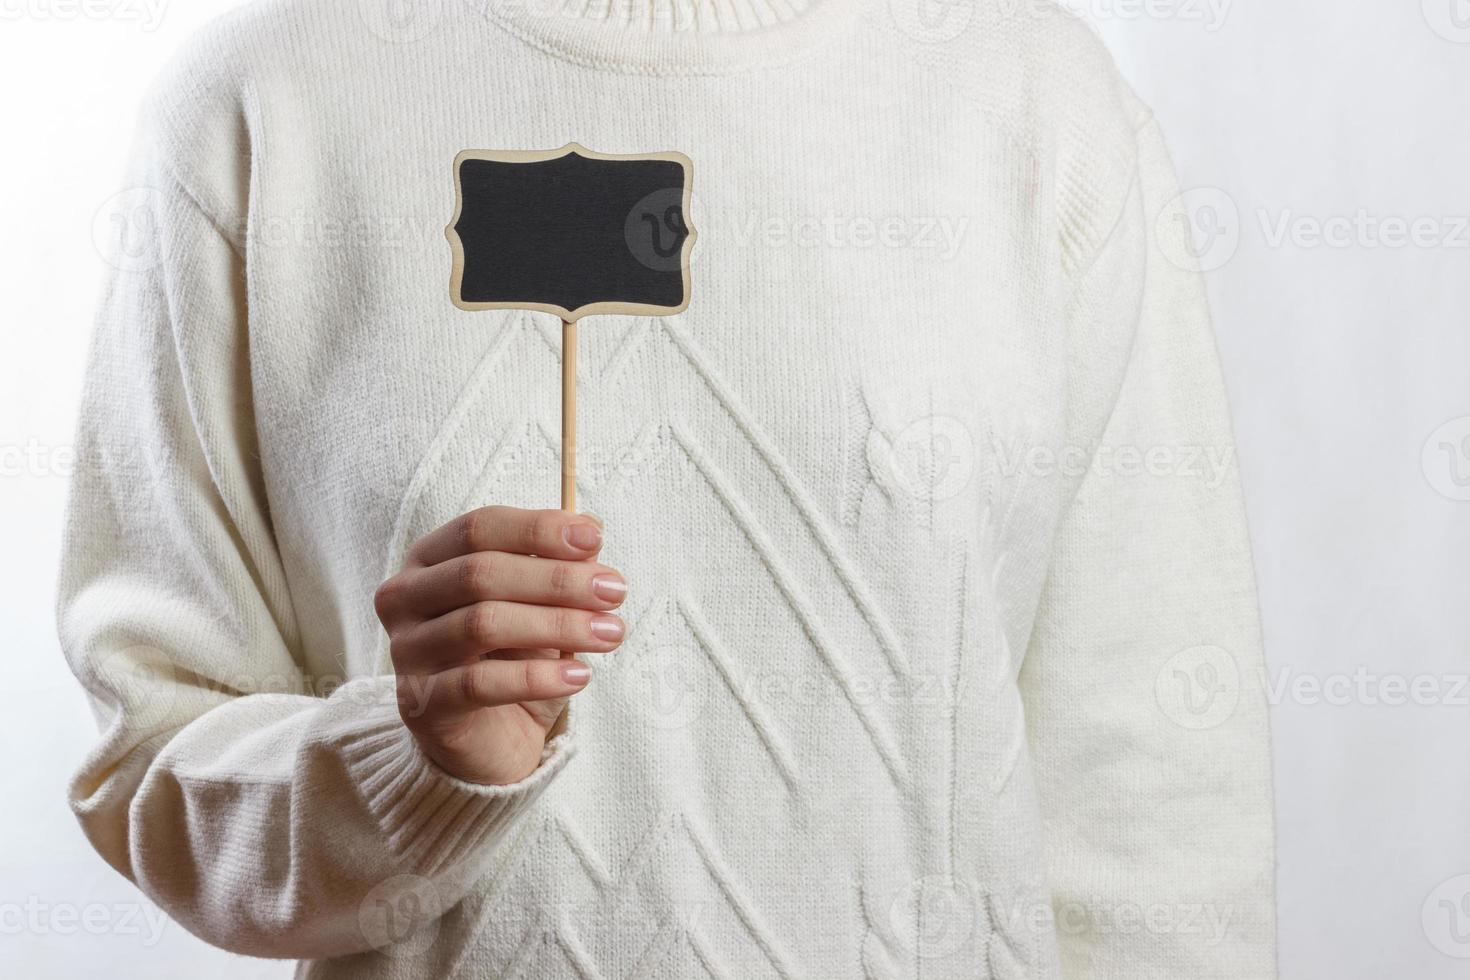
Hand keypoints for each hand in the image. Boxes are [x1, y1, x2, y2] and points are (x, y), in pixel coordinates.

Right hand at [374, 507, 625, 784]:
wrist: (490, 740)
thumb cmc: (513, 659)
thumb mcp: (541, 607)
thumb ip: (557, 567)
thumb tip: (590, 528)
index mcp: (429, 560)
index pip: (479, 528)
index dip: (538, 529)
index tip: (595, 540)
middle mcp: (405, 598)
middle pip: (480, 573)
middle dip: (557, 579)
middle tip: (614, 591)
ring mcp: (407, 651)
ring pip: (483, 624)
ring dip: (558, 625)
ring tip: (610, 634)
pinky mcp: (421, 704)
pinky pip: (481, 683)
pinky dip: (538, 678)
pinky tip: (580, 676)